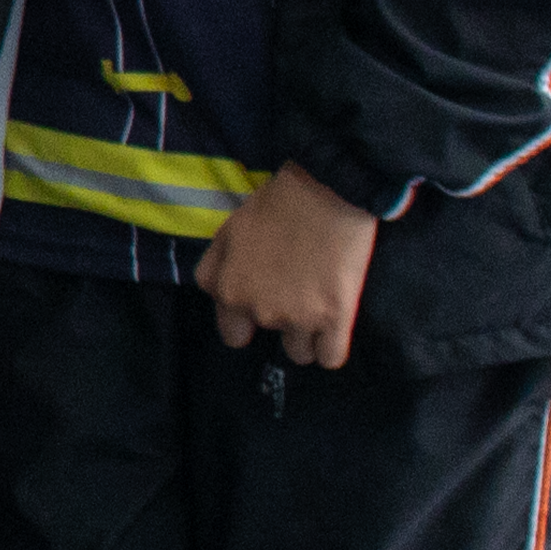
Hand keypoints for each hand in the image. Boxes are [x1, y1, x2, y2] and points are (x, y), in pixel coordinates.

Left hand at [195, 163, 381, 369]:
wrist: (325, 191)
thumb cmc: (276, 206)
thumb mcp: (226, 233)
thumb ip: (215, 271)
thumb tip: (218, 296)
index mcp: (228, 291)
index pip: (233, 333)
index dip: (248, 320)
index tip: (265, 303)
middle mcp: (258, 310)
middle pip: (269, 337)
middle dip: (280, 322)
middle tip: (296, 294)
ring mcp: (297, 317)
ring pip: (300, 352)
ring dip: (308, 336)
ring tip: (319, 305)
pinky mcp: (334, 318)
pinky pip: (331, 358)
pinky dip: (332, 349)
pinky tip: (335, 329)